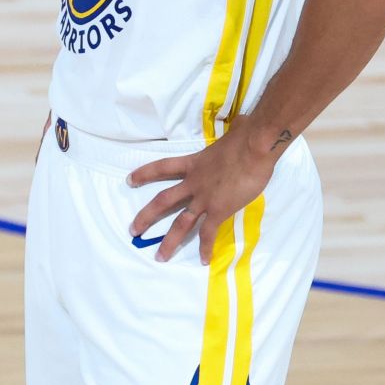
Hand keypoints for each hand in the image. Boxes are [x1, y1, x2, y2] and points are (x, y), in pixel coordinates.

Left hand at [127, 122, 278, 264]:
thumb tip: (242, 123)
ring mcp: (205, 198)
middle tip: (133, 230)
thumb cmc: (246, 136)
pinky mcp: (219, 209)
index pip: (162, 167)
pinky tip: (204, 261)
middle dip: (146, 217)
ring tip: (159, 257)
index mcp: (194, 163)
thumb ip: (232, 132)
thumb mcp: (232, 133)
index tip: (129, 180)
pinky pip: (209, 233)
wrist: (255, 146)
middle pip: (162, 201)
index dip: (144, 174)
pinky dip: (206, 248)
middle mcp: (193, 183)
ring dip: (169, 241)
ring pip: (180, 223)